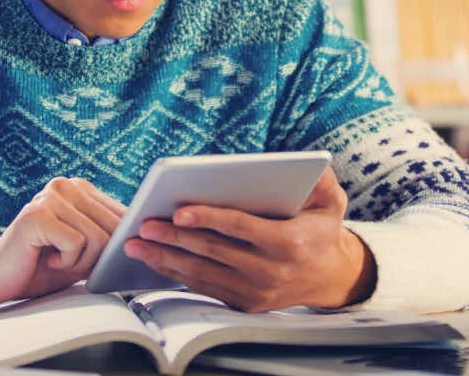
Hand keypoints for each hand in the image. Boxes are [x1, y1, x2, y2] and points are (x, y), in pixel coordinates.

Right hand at [0, 177, 127, 302]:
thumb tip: (146, 235)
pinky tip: (45, 258)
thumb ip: (111, 237)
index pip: (124, 214)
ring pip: (98, 238)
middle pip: (114, 228)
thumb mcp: (86, 250)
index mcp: (80, 188)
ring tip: (55, 258)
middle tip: (68, 260)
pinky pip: (76, 244)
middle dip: (96, 256)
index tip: (100, 258)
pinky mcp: (37, 215)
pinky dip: (65, 262)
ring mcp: (49, 197)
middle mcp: (65, 185)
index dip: (118, 244)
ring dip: (80, 262)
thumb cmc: (44, 266)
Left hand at [123, 167, 375, 311]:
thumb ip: (323, 181)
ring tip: (136, 245)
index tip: (180, 212)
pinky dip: (175, 274)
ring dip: (165, 259)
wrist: (329, 277)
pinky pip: (203, 288)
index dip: (209, 219)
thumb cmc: (321, 230)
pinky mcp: (243, 304)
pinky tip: (154, 259)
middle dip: (174, 239)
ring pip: (202, 274)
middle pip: (213, 252)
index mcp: (288, 244)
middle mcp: (269, 272)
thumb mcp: (332, 201)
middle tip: (144, 227)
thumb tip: (312, 165)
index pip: (241, 228)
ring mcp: (254, 292)